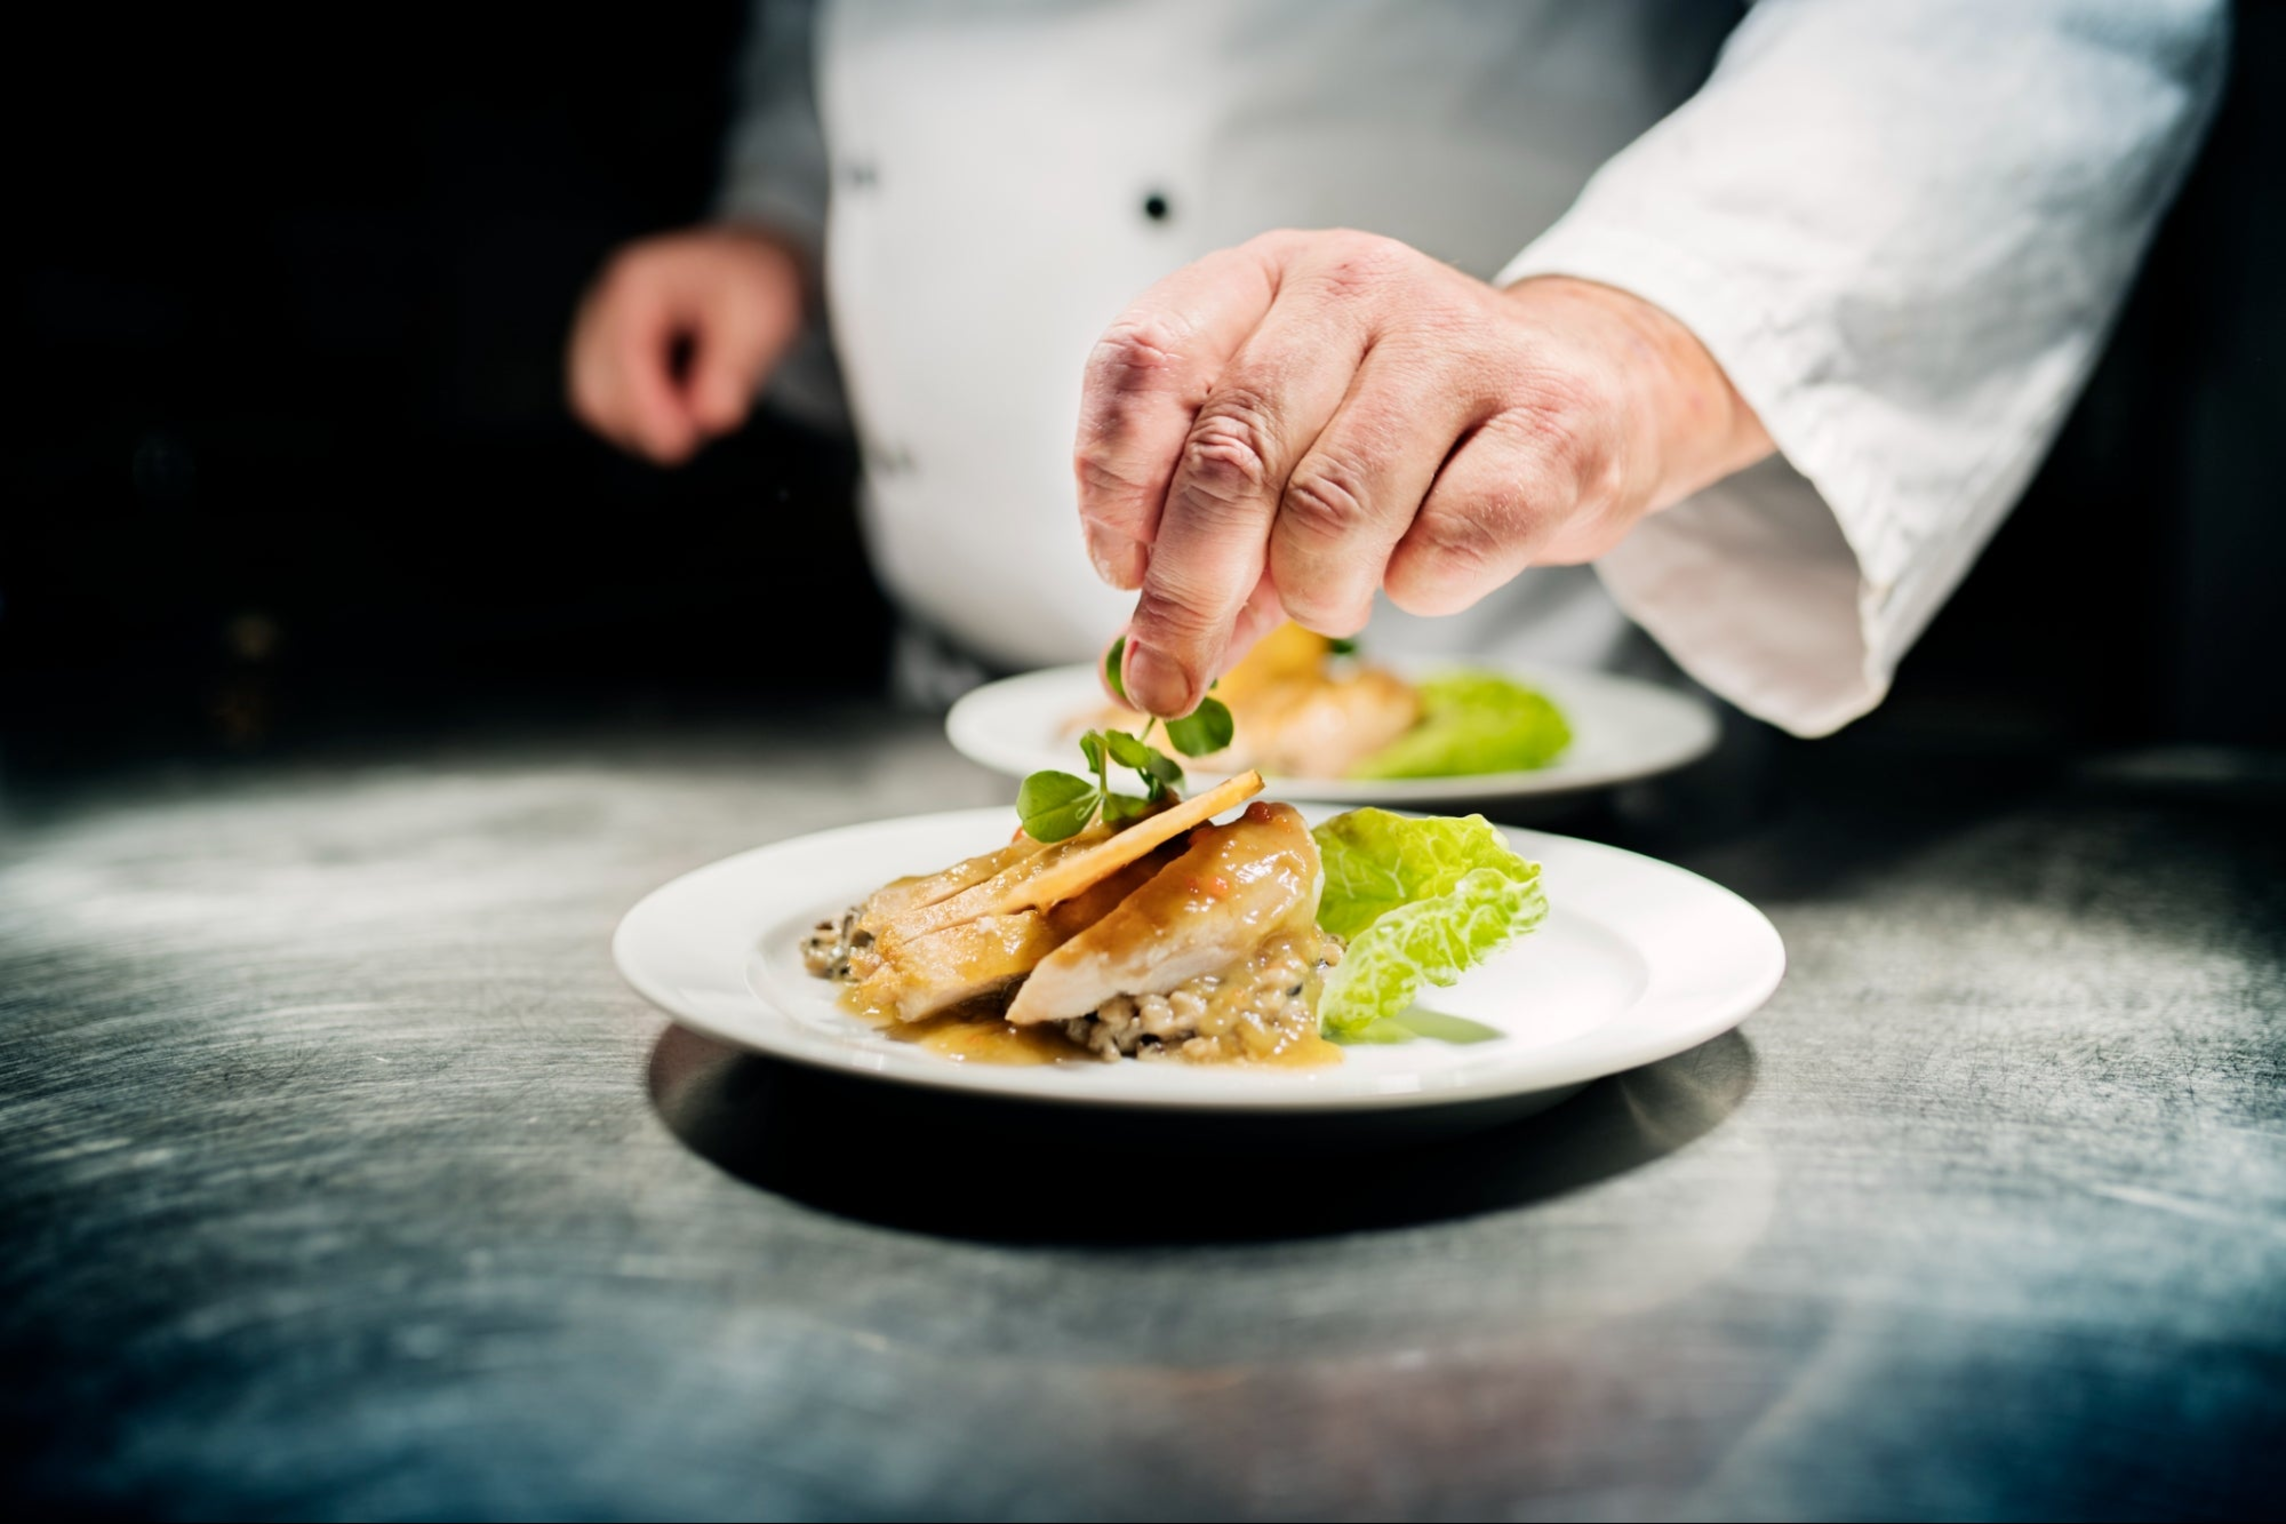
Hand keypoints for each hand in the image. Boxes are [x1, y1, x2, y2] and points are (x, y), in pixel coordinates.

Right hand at [566, 225, 804, 464]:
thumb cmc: (752, 287)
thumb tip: (712, 419)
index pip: (623, 356)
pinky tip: (677, 409)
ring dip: (642, 426)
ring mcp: (594, 326)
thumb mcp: (761, 318)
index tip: (684, 442)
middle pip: (597, 388)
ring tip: (696, 412)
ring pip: (594, 402)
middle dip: (648, 422)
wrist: (744, 270)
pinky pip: (602, 403)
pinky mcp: (598, 352)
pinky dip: (638, 419)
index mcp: (638, 281)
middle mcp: (603, 301)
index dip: (649, 409)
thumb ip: (735, 368)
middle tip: (702, 427)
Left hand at [1075, 230, 1772, 716]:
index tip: (1119, 570)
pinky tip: (1429, 564)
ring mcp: (1459, 340)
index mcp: (1264, 277)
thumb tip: (1135, 669)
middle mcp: (1355, 284)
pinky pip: (1445, 547)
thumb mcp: (1286, 454)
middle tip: (1171, 673)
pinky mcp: (1554, 415)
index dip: (1111, 485)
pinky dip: (1420, 590)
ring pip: (1333, 512)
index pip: (1145, 361)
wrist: (1589, 395)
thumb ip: (1202, 544)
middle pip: (1230, 456)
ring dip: (1317, 593)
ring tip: (1338, 589)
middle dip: (1189, 594)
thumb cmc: (1412, 432)